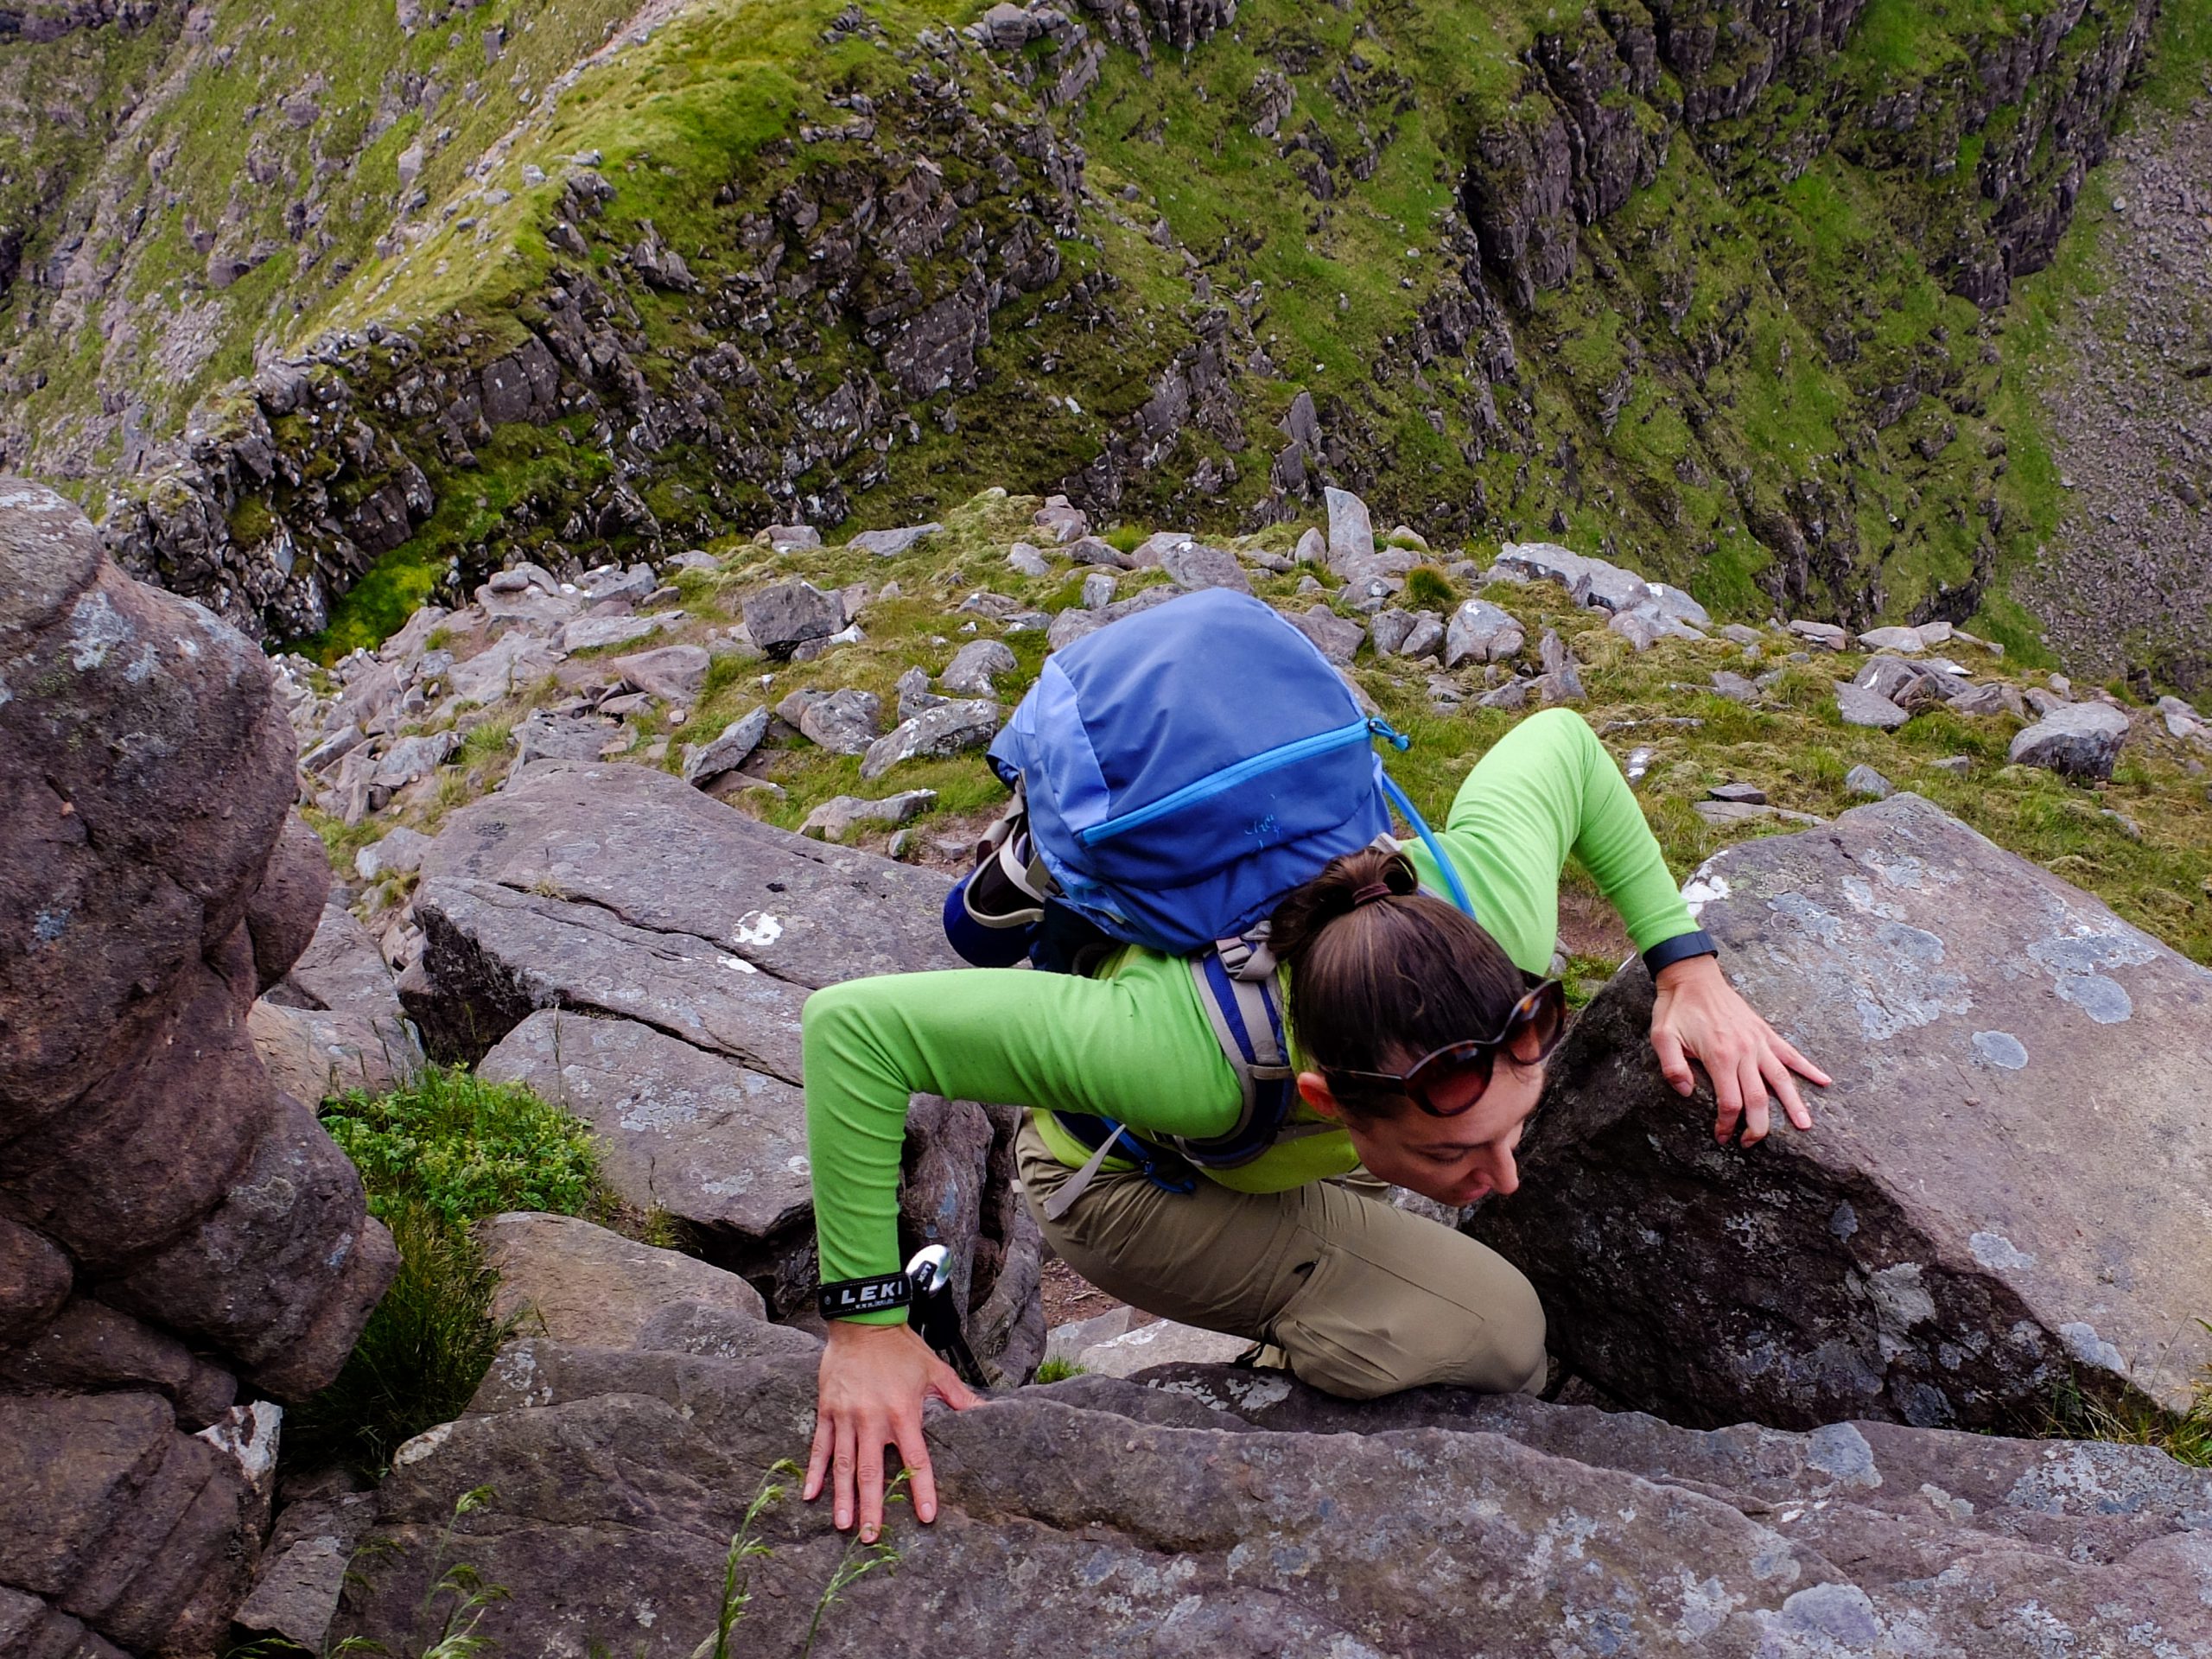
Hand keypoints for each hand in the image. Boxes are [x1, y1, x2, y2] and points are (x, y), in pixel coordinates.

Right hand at [804, 1319, 978, 1542]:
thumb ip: (959, 1396)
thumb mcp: (935, 1370)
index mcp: (903, 1413)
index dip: (921, 1488)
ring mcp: (847, 1416)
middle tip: (872, 1537)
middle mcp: (873, 1419)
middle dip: (872, 1507)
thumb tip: (986, 1412)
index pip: (915, 1459)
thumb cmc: (902, 1348)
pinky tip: (810, 1495)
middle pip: (873, 1472)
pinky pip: (820, 1446)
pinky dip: (814, 1471)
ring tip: (843, 1525)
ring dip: (843, 1497)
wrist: (863, 1321)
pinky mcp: (827, 1410)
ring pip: (844, 1465)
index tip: (926, 1516)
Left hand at [1649, 954, 1829, 1145]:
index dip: (1727, 1124)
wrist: (1692, 976)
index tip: (1722, 1137)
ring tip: (1805, 1125)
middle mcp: (1744, 1051)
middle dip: (1758, 1126)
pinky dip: (1808, 1067)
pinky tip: (1824, 1080)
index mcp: (1720, 1056)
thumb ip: (1672, 1067)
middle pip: (1759, 1098)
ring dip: (1794, 1104)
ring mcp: (1757, 1041)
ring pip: (1781, 1079)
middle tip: (1752, 1144)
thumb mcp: (1662, 1037)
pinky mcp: (1764, 1032)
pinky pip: (1790, 1053)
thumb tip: (1686, 1093)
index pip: (1731, 1102)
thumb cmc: (1676, 1008)